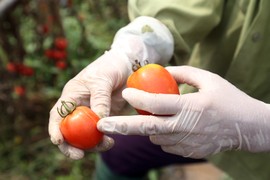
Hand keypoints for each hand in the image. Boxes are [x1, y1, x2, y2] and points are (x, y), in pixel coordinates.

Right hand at [48, 16, 173, 158]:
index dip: (55, 129)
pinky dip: (103, 140)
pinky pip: (101, 133)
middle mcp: (79, 107)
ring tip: (106, 144)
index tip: (57, 141)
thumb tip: (99, 122)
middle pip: (70, 131)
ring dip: (92, 144)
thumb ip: (100, 100)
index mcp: (72, 96)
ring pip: (86, 135)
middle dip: (71, 145)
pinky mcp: (106, 117)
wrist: (127, 65)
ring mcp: (92, 114)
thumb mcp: (102, 80)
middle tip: (80, 155)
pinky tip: (111, 141)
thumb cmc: (110, 66)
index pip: (57, 115)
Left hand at [98, 66, 269, 158]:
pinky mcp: (188, 152)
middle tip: (102, 125)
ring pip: (154, 137)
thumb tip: (162, 70)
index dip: (138, 98)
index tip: (125, 92)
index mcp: (191, 107)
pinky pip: (166, 144)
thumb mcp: (209, 79)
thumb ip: (183, 73)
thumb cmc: (229, 99)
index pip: (157, 103)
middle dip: (121, 126)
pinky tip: (171, 125)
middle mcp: (185, 127)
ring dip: (147, 127)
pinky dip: (161, 134)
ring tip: (154, 116)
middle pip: (147, 128)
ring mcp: (186, 143)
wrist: (247, 127)